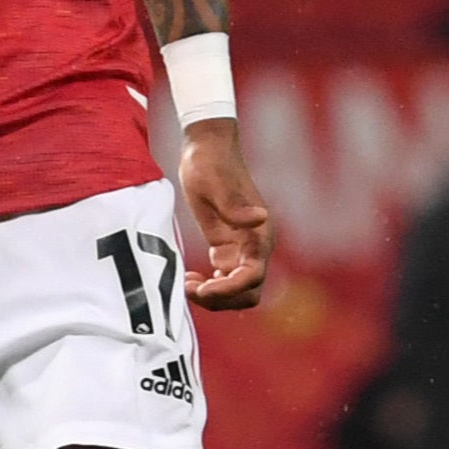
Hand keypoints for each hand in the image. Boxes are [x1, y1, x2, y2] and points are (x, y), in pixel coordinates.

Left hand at [178, 122, 276, 308]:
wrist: (207, 149)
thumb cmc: (210, 164)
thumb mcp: (216, 183)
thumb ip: (236, 205)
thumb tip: (261, 218)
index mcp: (259, 233)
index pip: (253, 277)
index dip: (229, 290)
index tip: (201, 288)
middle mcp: (256, 245)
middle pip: (249, 293)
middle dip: (222, 299)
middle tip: (190, 288)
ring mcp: (242, 248)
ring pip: (237, 291)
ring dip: (215, 296)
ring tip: (186, 284)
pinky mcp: (228, 247)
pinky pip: (225, 280)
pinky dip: (210, 287)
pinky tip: (189, 277)